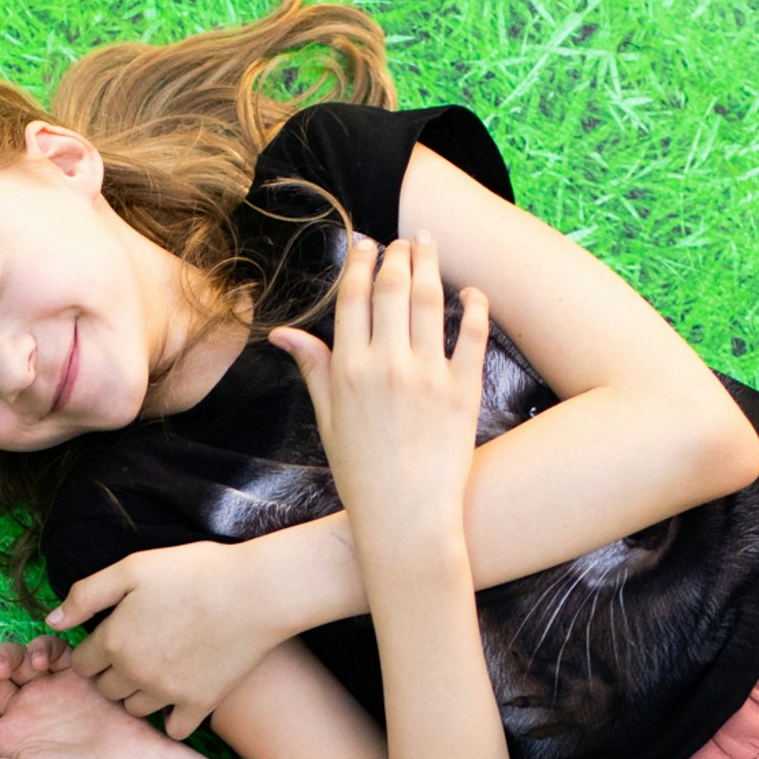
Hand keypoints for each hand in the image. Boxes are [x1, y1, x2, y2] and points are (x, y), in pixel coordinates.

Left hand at [46, 540, 287, 739]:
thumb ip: (85, 594)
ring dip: (139, 695)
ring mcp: (167, 692)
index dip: (94, 651)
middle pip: (104, 690)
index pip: (82, 664)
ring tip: (159, 669)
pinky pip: (174, 729)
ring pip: (134, 710)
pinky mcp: (199, 704)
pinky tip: (180, 696)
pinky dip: (173, 718)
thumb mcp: (131, 568)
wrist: (256, 591)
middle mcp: (133, 673)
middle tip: (136, 652)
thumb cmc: (194, 571)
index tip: (113, 638)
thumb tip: (51, 621)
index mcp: (113, 640)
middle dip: (112, 674)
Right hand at [268, 234, 488, 551]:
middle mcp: (386, 365)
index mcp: (348, 370)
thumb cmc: (362, 476)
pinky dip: (475, 307)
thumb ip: (313, 368)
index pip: (354, 297)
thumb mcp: (328, 421)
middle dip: (398, 254)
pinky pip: (473, 335)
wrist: (406, 519)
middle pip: (392, 288)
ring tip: (429, 245)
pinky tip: (472, 292)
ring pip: (430, 300)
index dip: (361, 262)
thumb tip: (283, 332)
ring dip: (430, 264)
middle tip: (404, 239)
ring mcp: (427, 375)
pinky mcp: (463, 390)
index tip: (367, 243)